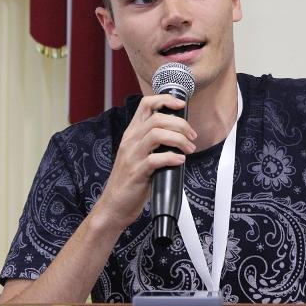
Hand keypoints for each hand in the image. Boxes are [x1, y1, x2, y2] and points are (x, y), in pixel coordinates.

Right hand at [92, 94, 197, 230]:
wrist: (113, 205)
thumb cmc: (129, 181)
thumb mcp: (138, 154)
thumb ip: (153, 142)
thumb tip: (180, 134)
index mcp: (131, 133)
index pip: (146, 104)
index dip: (165, 100)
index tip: (181, 105)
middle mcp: (130, 141)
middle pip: (158, 118)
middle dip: (181, 125)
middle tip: (192, 137)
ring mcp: (132, 156)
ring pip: (157, 134)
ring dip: (179, 140)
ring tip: (189, 149)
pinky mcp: (136, 172)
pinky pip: (156, 159)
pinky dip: (172, 157)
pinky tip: (179, 161)